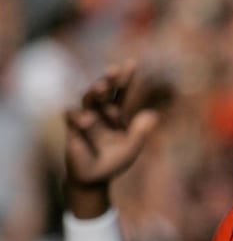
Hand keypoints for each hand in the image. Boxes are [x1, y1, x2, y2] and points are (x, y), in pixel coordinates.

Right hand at [64, 59, 161, 190]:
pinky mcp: (71, 127)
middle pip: (105, 91)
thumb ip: (141, 132)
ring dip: (95, 92)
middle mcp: (101, 111)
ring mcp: (85, 117)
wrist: (93, 178)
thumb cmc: (113, 161)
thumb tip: (154, 114)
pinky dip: (78, 116)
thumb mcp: (131, 148)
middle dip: (109, 80)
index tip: (131, 62)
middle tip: (114, 71)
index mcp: (118, 114)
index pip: (123, 93)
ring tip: (101, 87)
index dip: (126, 78)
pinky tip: (86, 121)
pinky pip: (71, 115)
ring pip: (88, 99)